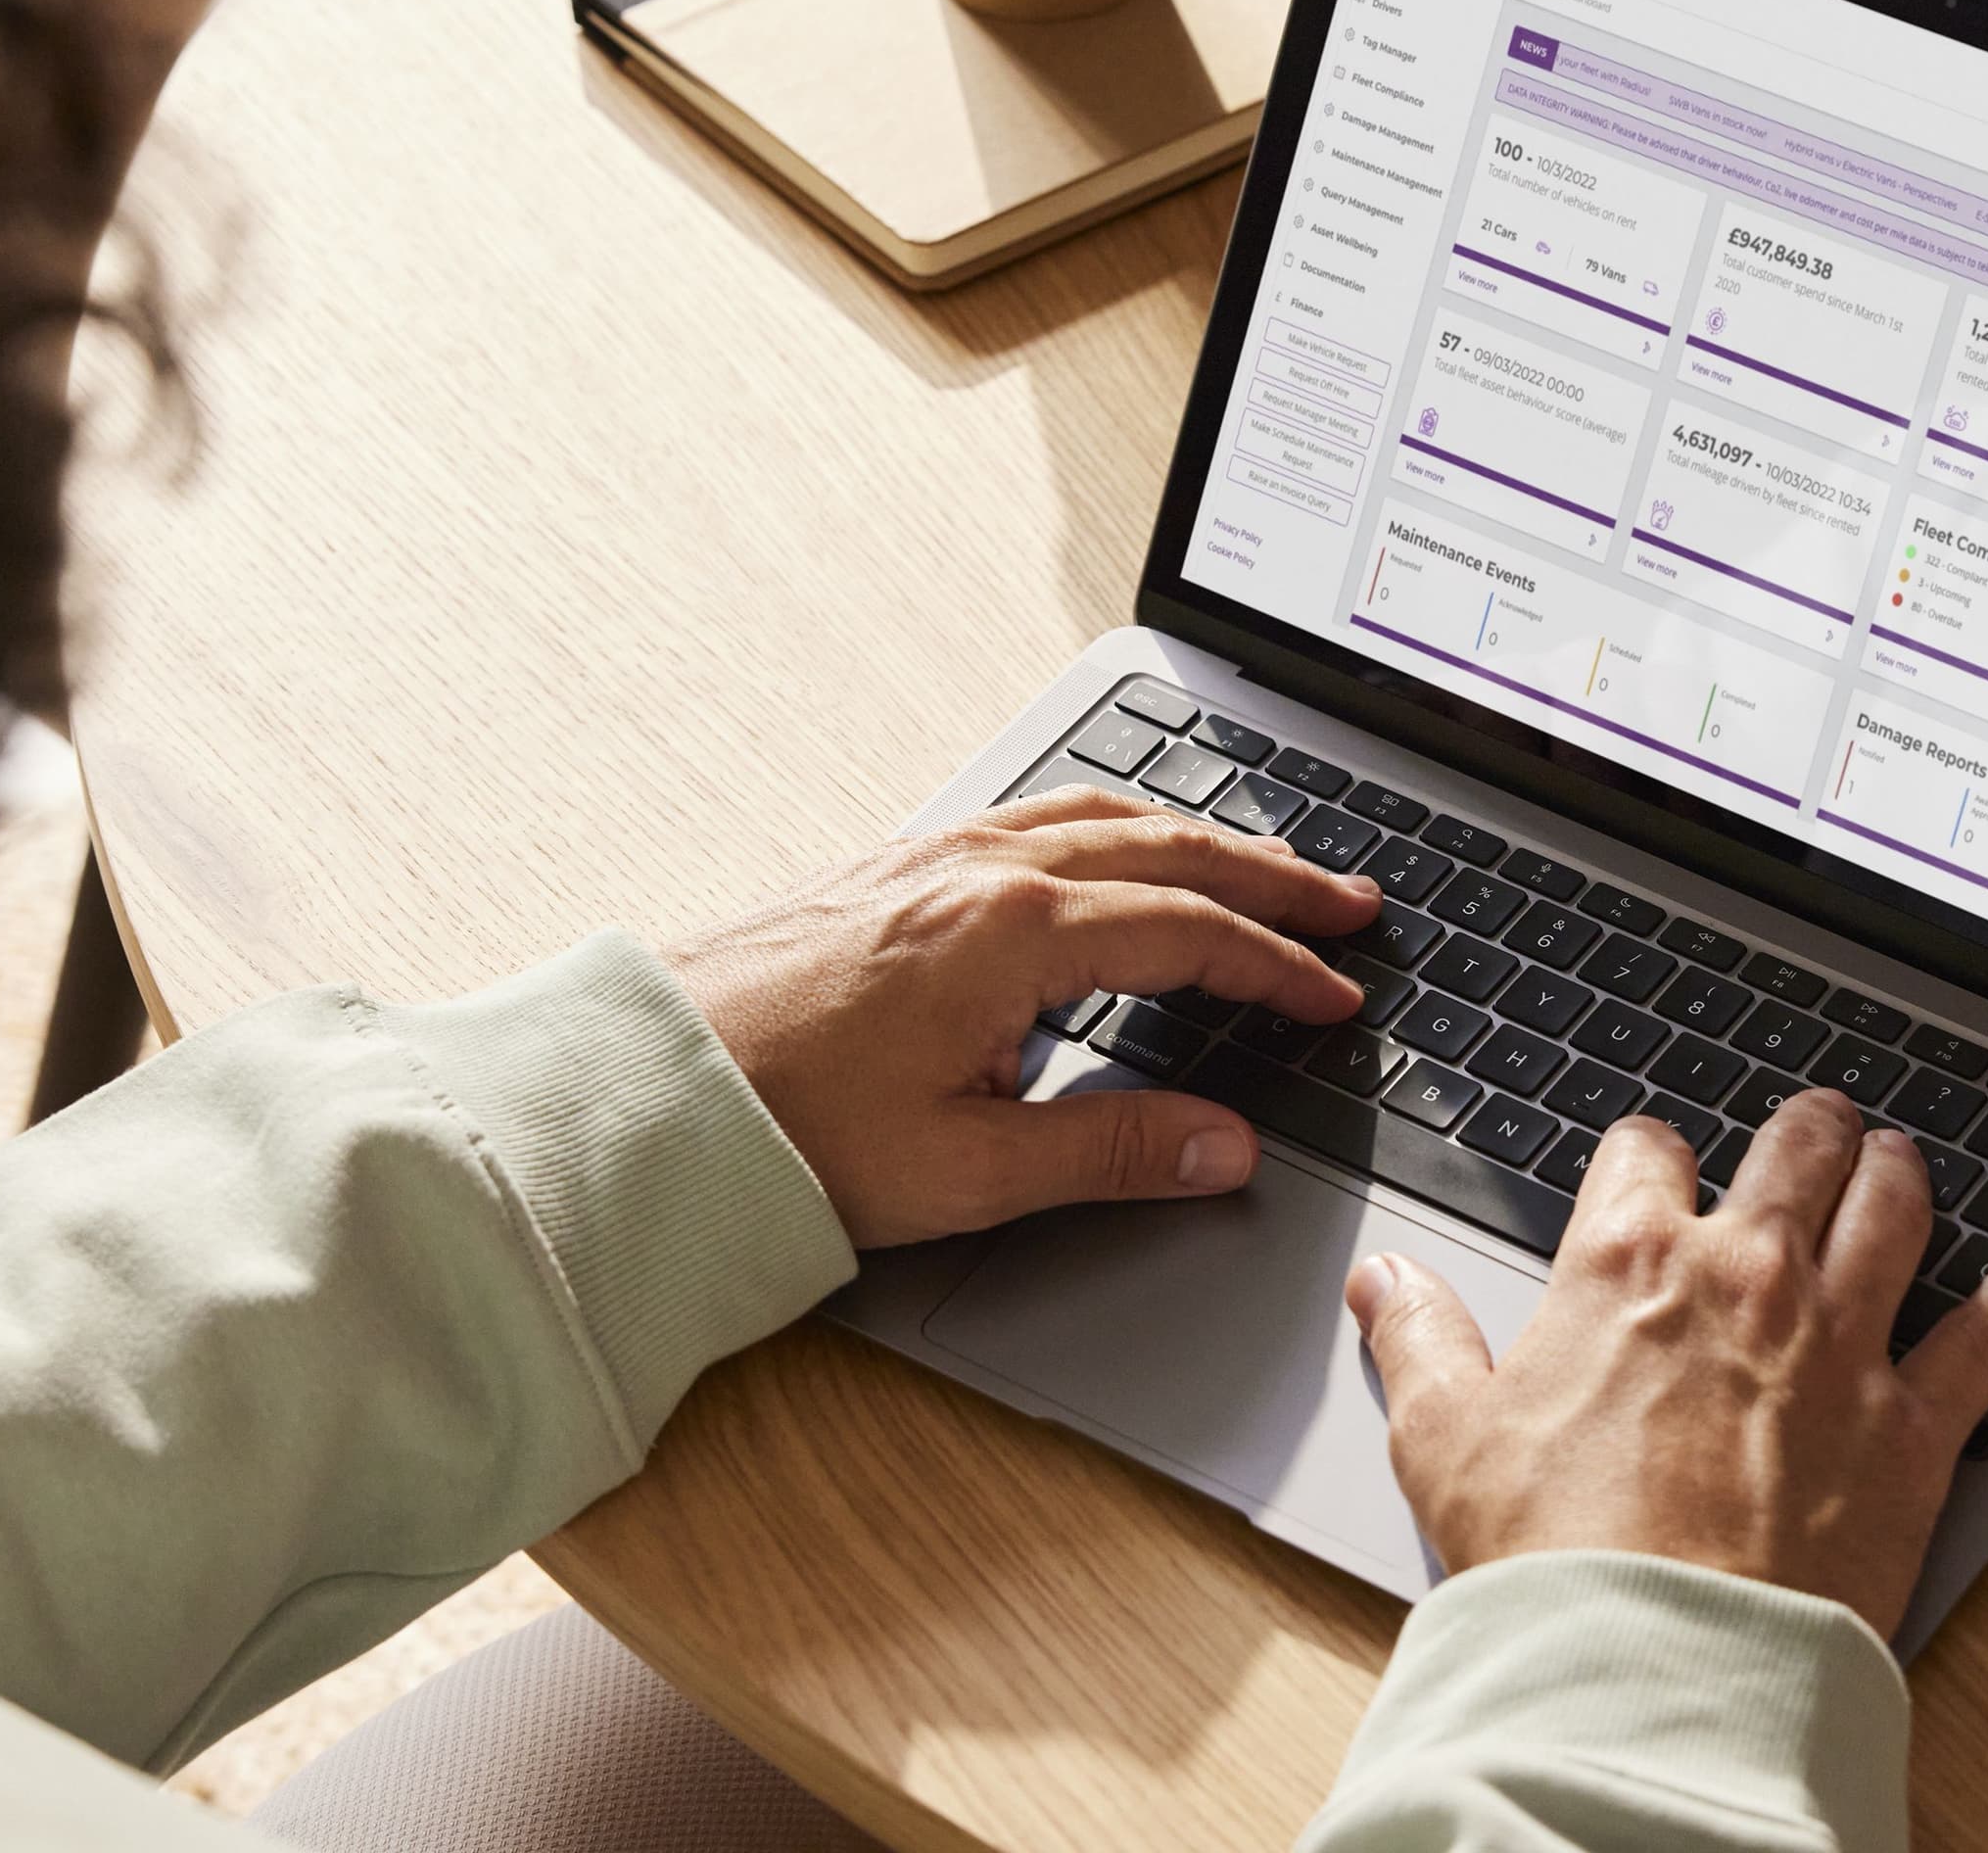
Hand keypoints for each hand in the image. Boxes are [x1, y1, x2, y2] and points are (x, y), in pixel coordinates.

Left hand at [664, 790, 1379, 1246]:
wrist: (639, 1092)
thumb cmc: (781, 1130)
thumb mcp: (967, 1171)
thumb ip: (1112, 1153)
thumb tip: (1225, 1146)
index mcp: (1016, 932)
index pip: (1191, 932)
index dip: (1277, 967)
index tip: (1337, 995)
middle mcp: (980, 870)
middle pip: (1165, 848)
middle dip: (1269, 876)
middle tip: (1348, 899)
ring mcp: (931, 856)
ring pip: (1100, 815)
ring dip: (1195, 837)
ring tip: (1258, 864)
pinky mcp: (890, 868)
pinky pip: (1034, 816)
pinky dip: (1112, 826)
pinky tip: (1114, 848)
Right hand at [1347, 1089, 1987, 1635]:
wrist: (1654, 1658)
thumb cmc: (1549, 1556)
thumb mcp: (1444, 1439)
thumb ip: (1419, 1340)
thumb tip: (1383, 1283)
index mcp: (1628, 1262)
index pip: (1646, 1150)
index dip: (1649, 1154)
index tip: (1653, 1170)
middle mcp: (1747, 1275)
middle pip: (1796, 1149)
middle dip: (1805, 1130)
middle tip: (1814, 1131)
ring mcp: (1841, 1340)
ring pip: (1896, 1207)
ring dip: (1902, 1174)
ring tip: (1903, 1163)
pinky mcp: (1914, 1424)